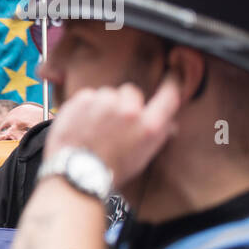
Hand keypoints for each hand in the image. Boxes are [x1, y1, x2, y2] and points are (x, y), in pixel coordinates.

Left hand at [44, 74, 182, 186]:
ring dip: (103, 104)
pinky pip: (88, 95)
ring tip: (94, 127)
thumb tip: (169, 123)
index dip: (172, 82)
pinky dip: (85, 106)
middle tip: (113, 122)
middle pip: (131, 91)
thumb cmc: (111, 170)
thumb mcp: (143, 157)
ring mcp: (104, 103)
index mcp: (149, 126)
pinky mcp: (82, 100)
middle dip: (124, 102)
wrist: (75, 175)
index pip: (169, 95)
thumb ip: (157, 135)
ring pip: (107, 93)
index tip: (173, 73)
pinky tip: (81, 124)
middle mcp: (129, 111)